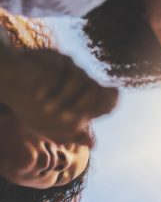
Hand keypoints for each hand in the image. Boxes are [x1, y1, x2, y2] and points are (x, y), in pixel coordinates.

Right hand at [0, 46, 117, 145]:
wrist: (9, 85)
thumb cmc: (32, 109)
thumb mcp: (52, 129)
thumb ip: (73, 136)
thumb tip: (94, 144)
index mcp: (86, 99)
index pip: (109, 100)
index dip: (109, 103)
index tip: (91, 116)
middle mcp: (82, 82)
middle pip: (96, 90)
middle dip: (81, 107)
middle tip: (64, 119)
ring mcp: (70, 68)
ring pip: (79, 80)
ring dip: (64, 98)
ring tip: (47, 110)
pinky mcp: (55, 57)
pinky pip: (58, 72)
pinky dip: (49, 87)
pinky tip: (39, 97)